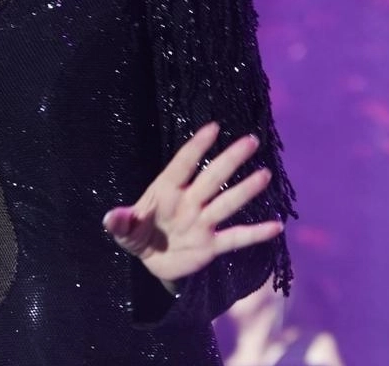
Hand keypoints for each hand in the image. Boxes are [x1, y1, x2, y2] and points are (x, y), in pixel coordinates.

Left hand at [102, 121, 282, 283]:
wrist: (151, 262)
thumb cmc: (138, 234)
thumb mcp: (124, 232)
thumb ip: (120, 224)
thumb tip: (111, 217)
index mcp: (166, 191)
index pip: (183, 164)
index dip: (196, 147)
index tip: (213, 127)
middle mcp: (189, 201)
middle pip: (211, 177)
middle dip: (229, 160)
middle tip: (251, 141)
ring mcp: (202, 222)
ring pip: (226, 203)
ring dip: (245, 190)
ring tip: (264, 175)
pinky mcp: (211, 246)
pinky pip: (236, 238)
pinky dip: (256, 234)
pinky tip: (277, 226)